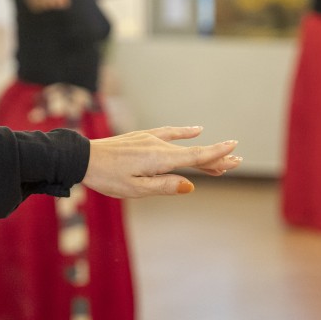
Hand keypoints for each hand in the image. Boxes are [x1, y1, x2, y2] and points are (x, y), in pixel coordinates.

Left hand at [82, 126, 240, 198]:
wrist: (83, 158)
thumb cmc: (107, 178)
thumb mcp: (136, 189)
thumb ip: (164, 186)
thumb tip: (190, 186)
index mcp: (160, 160)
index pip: (195, 157)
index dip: (217, 155)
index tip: (235, 150)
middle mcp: (159, 146)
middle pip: (194, 153)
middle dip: (216, 157)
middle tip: (237, 160)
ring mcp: (151, 139)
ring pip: (184, 145)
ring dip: (203, 150)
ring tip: (220, 156)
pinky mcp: (142, 136)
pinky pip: (170, 133)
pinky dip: (185, 132)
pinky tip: (196, 130)